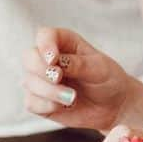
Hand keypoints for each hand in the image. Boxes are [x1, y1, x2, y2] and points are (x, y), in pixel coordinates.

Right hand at [22, 27, 142, 134]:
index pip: (45, 35)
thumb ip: (78, 64)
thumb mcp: (99, 69)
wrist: (113, 106)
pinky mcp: (40, 100)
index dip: (45, 45)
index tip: (53, 59)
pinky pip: (31, 102)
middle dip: (41, 70)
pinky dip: (46, 105)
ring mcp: (42, 80)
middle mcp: (48, 59)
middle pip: (29, 57)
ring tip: (72, 98)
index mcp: (64, 42)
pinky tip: (64, 106)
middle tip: (58, 78)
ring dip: (50, 92)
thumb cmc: (108, 80)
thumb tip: (56, 63)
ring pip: (29, 82)